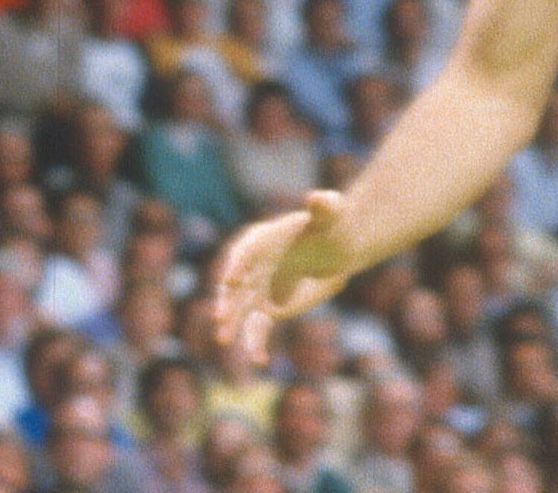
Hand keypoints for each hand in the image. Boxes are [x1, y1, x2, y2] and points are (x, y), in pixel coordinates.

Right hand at [211, 190, 355, 363]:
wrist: (337, 248)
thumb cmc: (332, 225)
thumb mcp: (332, 213)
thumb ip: (325, 206)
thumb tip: (318, 199)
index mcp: (262, 239)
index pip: (244, 252)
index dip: (237, 265)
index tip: (231, 280)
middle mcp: (254, 265)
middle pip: (236, 284)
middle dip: (227, 301)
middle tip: (221, 318)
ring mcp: (259, 288)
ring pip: (241, 308)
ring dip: (232, 323)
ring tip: (224, 340)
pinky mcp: (270, 308)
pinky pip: (258, 326)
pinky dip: (255, 342)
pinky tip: (258, 359)